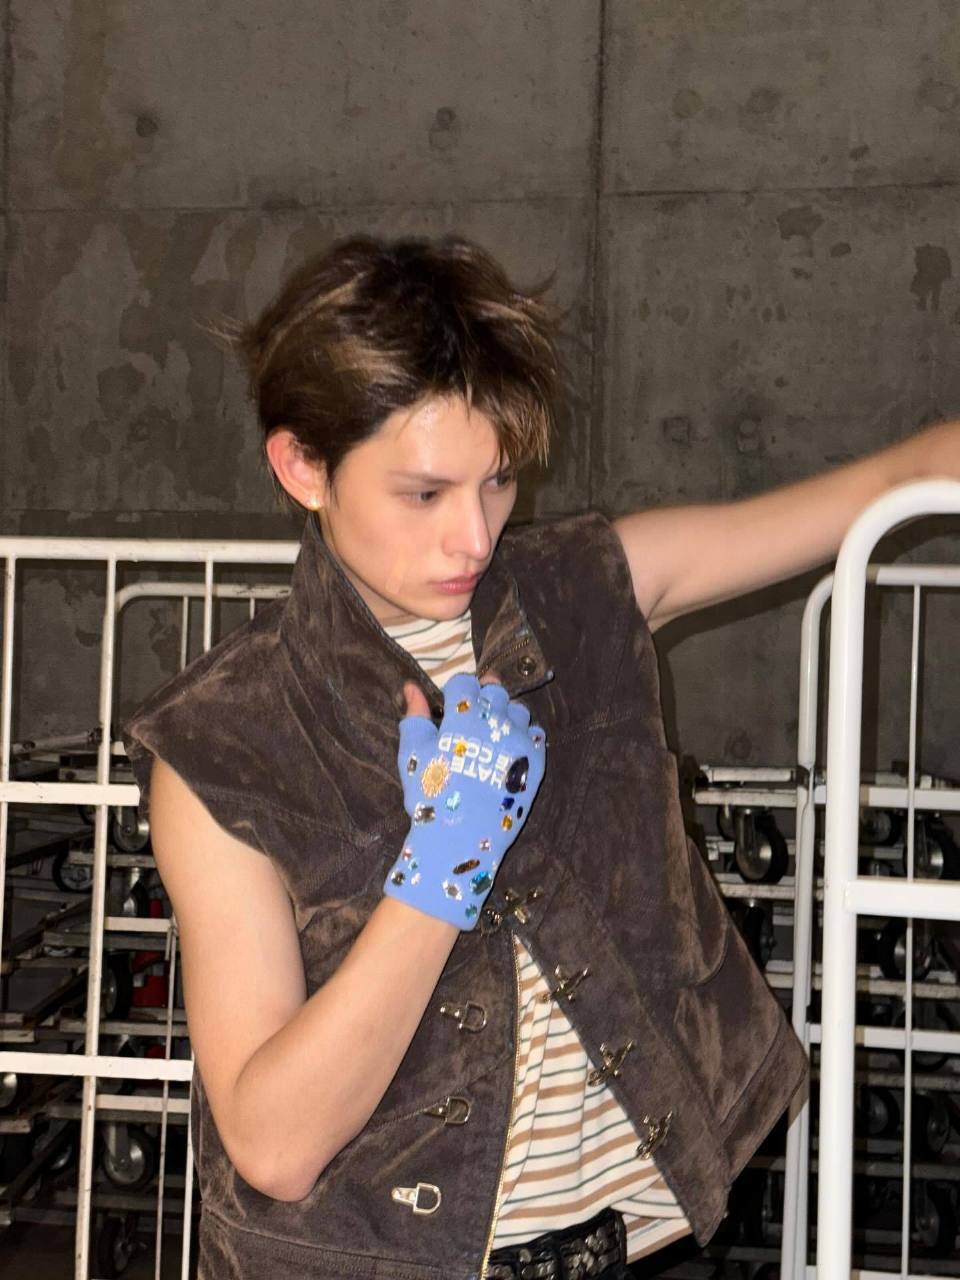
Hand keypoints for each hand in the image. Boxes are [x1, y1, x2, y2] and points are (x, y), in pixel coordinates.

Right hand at [383, 672, 546, 928]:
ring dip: (505, 716)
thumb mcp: (414, 755)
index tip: (451, 706)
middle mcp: (496, 722)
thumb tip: (410, 685)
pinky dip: (524, 736)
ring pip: (518, 710)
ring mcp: (520, 742)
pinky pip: (536, 735)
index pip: (464, 683)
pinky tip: (508, 751)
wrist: (459, 840)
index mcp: (463, 716)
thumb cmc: (430, 796)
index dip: (456, 692)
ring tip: (491, 735)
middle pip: (494, 691)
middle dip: (482, 699)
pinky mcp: (536, 763)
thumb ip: (414, 717)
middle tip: (472, 719)